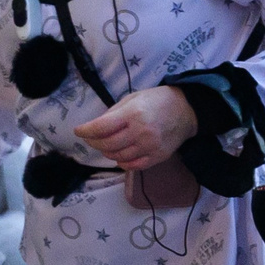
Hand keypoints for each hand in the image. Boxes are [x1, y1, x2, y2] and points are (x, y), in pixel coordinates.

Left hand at [73, 85, 198, 170]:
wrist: (186, 111)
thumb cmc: (157, 101)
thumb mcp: (133, 98)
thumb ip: (113, 113)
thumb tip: (95, 127)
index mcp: (133, 114)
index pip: (101, 127)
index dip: (86, 131)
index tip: (78, 131)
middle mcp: (141, 132)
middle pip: (107, 144)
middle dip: (94, 142)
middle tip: (91, 138)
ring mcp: (150, 147)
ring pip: (118, 157)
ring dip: (107, 152)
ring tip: (105, 145)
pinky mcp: (157, 157)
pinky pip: (133, 166)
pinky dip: (122, 162)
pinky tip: (119, 155)